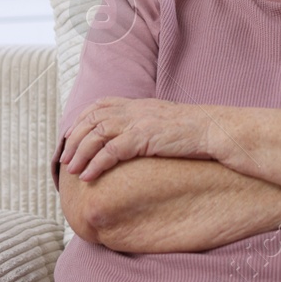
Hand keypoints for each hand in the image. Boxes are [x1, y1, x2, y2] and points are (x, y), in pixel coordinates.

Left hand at [58, 96, 214, 180]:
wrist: (215, 131)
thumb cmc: (195, 132)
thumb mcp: (165, 123)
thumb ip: (147, 126)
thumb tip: (133, 142)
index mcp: (139, 104)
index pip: (99, 105)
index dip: (81, 121)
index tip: (71, 139)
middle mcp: (135, 109)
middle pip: (92, 118)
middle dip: (74, 139)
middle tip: (65, 160)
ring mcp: (139, 122)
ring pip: (97, 133)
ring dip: (80, 153)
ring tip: (72, 171)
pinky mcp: (144, 138)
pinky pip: (111, 151)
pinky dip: (96, 164)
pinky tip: (89, 176)